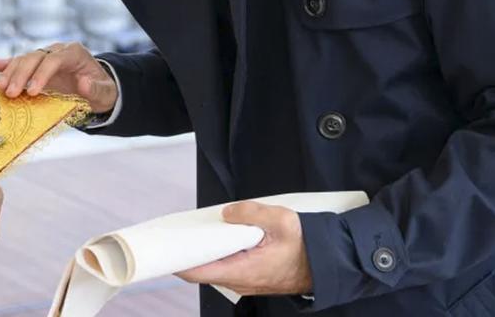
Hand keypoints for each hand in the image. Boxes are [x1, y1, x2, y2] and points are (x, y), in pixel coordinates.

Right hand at [0, 42, 117, 113]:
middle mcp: (57, 50)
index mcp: (74, 53)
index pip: (54, 59)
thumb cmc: (102, 90)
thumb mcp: (105, 92)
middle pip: (35, 57)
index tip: (32, 92)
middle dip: (21, 75)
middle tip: (11, 93)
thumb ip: (95, 89)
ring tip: (0, 88)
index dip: (41, 74)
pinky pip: (19, 62)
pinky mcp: (36, 65)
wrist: (97, 88)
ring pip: (24, 59)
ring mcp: (45, 56)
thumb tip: (83, 83)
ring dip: (10, 73)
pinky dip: (4, 64)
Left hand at [176, 202, 313, 296]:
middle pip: (203, 270)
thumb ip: (250, 213)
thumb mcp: (281, 220)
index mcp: (244, 270)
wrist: (330, 263)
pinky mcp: (254, 277)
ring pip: (216, 269)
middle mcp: (242, 281)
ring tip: (199, 231)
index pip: (198, 271)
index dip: (177, 260)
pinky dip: (220, 254)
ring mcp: (248, 282)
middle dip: (189, 253)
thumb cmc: (309, 246)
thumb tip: (227, 213)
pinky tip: (221, 238)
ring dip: (206, 252)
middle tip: (179, 232)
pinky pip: (229, 267)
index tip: (163, 248)